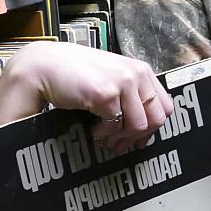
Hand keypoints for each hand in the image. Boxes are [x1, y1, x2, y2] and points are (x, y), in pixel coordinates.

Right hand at [0, 42, 172, 148]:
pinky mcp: (106, 94)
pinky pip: (116, 126)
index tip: (138, 139)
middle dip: (137, 137)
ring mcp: (123, 82)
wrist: (45, 66)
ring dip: (120, 137)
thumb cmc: (77, 75)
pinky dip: (104, 133)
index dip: (153, 128)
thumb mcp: (112, 79)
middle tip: (119, 143)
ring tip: (103, 135)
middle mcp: (136, 74)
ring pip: (139, 126)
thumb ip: (132, 97)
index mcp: (141, 70)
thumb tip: (146, 132)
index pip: (165, 107)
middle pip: (156, 119)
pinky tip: (92, 128)